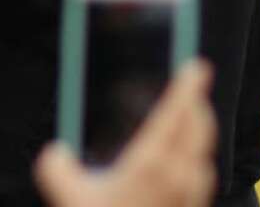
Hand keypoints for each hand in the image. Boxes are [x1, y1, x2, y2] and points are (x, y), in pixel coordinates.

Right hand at [33, 60, 216, 206]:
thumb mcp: (65, 197)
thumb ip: (55, 168)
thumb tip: (55, 153)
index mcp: (150, 164)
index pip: (176, 114)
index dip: (187, 86)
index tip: (197, 66)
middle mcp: (177, 178)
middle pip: (198, 129)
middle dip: (197, 104)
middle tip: (192, 88)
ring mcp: (188, 199)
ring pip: (204, 154)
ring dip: (200, 132)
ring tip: (190, 121)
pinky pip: (202, 179)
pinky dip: (198, 161)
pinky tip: (186, 166)